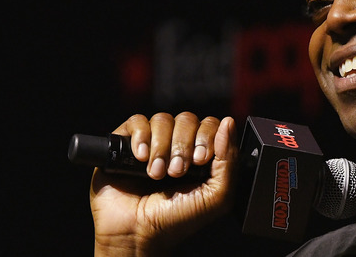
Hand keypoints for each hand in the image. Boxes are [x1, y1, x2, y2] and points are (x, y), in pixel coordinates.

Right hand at [89, 112, 238, 255]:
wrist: (137, 235)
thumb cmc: (176, 220)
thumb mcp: (216, 196)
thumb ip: (229, 160)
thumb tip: (229, 123)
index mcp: (200, 154)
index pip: (210, 124)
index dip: (207, 136)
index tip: (200, 159)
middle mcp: (177, 145)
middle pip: (187, 119)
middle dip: (183, 145)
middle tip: (176, 172)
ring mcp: (151, 143)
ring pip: (162, 119)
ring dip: (161, 147)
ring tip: (156, 174)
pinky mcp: (125, 144)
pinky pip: (137, 121)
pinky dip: (141, 137)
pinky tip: (141, 158)